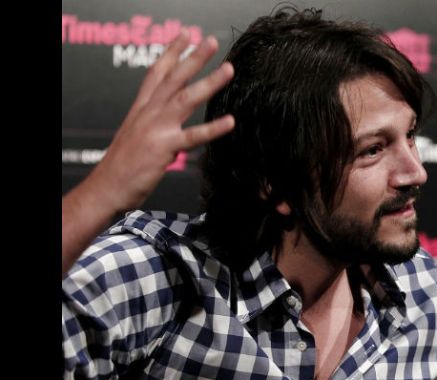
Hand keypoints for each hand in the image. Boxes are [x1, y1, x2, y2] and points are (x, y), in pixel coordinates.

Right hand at [89, 29, 234, 211]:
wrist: (107, 187)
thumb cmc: (123, 165)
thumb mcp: (136, 134)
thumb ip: (152, 120)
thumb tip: (168, 113)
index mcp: (141, 109)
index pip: (156, 73)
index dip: (171, 52)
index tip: (185, 34)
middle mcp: (148, 113)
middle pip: (173, 78)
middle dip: (192, 57)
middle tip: (209, 40)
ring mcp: (156, 129)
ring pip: (185, 98)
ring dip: (208, 82)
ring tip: (228, 69)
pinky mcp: (163, 148)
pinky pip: (193, 136)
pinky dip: (212, 128)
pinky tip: (230, 121)